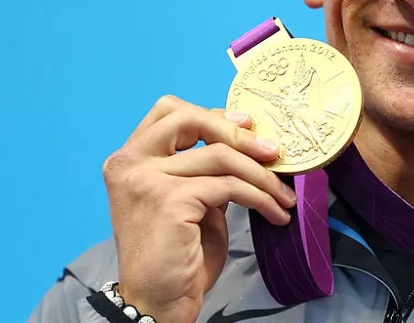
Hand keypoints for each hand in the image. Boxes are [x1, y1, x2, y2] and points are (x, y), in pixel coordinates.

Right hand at [102, 95, 293, 322]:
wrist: (157, 301)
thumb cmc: (176, 254)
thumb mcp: (189, 199)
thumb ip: (203, 169)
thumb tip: (248, 143)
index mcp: (129, 159)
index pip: (169, 111)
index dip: (212, 114)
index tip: (248, 124)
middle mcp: (130, 163)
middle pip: (190, 119)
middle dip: (238, 133)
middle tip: (273, 152)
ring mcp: (147, 179)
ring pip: (220, 156)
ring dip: (263, 176)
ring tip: (283, 196)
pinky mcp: (169, 200)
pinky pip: (230, 186)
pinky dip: (261, 198)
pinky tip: (275, 212)